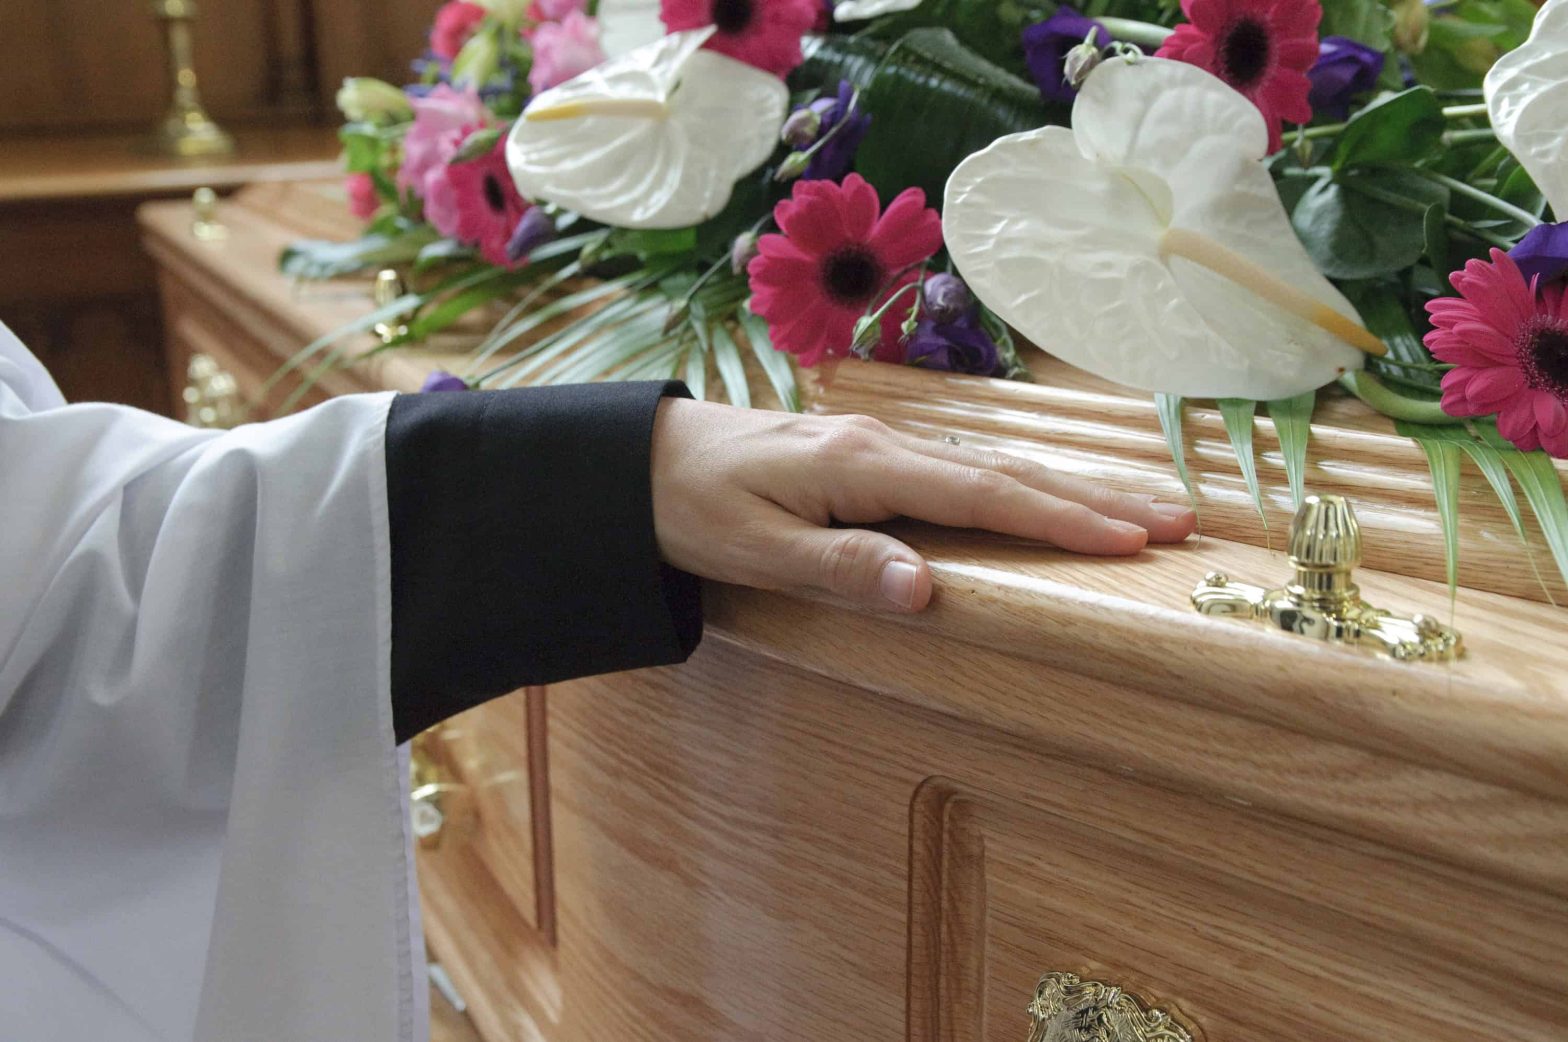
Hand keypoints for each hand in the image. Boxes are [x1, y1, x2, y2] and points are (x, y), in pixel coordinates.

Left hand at [649, 400, 1195, 611]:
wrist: (638, 461)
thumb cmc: (693, 508)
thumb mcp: (757, 550)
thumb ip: (842, 568)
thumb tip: (928, 590)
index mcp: (866, 468)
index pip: (984, 496)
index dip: (1060, 519)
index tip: (1131, 541)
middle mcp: (887, 448)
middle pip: (1008, 473)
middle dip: (1094, 497)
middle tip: (1178, 517)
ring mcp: (882, 449)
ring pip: (993, 466)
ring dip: (1068, 487)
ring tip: (1137, 506)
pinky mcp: (870, 459)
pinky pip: (964, 469)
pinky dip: (1019, 483)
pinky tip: (1043, 494)